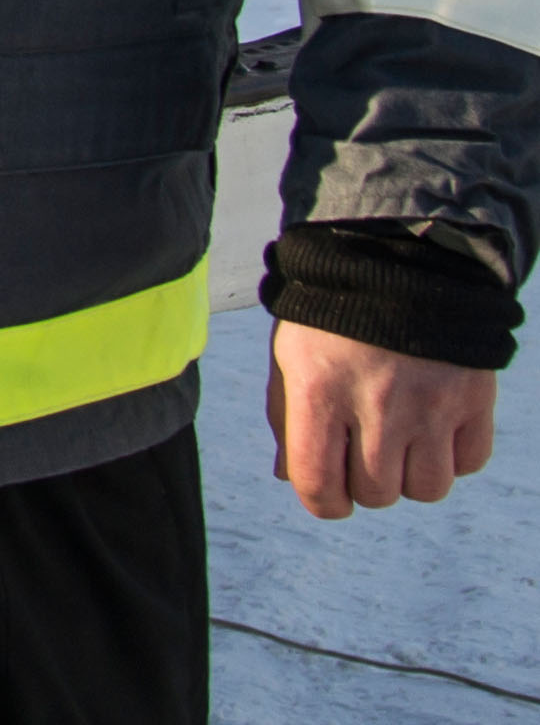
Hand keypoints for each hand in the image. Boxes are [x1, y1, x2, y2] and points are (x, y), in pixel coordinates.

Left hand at [270, 319, 498, 518]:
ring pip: (427, 489)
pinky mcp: (474, 397)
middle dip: (365, 483)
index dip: (322, 502)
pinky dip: (452, 456)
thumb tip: (290, 480)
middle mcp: (377, 403)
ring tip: (398, 437)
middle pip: (377, 495)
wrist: (395, 259)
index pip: (319, 484)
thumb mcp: (290, 357)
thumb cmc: (328, 314)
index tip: (328, 493)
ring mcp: (430, 403)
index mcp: (319, 390)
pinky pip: (468, 463)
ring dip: (410, 474)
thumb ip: (287, 420)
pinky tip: (432, 425)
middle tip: (361, 448)